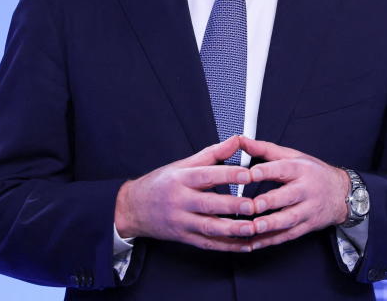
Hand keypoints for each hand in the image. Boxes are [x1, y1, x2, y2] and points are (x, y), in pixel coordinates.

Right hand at [114, 136, 256, 251]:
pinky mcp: (183, 238)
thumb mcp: (182, 165)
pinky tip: (244, 245)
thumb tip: (236, 140)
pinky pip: (207, 244)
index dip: (229, 175)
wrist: (132, 208)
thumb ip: (212, 154)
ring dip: (232, 230)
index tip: (249, 174)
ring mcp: (181, 222)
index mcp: (181, 179)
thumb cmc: (161, 184)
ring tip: (252, 228)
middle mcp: (180, 201)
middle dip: (232, 206)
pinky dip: (227, 246)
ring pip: (209, 228)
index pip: (207, 175)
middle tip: (254, 205)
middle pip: (208, 204)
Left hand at [238, 137, 349, 249]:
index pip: (283, 168)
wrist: (341, 194)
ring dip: (271, 225)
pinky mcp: (307, 226)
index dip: (267, 171)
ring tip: (254, 227)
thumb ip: (264, 149)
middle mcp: (306, 190)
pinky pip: (288, 235)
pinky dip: (271, 240)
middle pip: (288, 196)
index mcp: (300, 169)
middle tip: (252, 205)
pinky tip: (255, 243)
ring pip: (289, 219)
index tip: (250, 174)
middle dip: (270, 201)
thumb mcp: (293, 156)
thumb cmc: (313, 172)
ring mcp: (308, 210)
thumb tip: (240, 140)